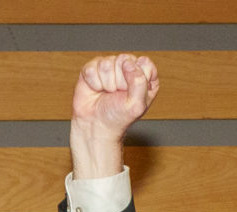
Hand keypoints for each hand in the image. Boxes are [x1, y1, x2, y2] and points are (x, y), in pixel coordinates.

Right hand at [70, 54, 158, 178]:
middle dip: (120, 81)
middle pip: (124, 60)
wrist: (96, 127)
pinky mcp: (93, 68)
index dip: (137, 78)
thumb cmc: (118, 118)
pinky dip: (93, 82)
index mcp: (144, 77)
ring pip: (107, 63)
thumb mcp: (137, 105)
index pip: (144, 63)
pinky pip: (92, 68)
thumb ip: (140, 82)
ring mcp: (110, 66)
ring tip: (107, 93)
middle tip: (117, 94)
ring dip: (106, 83)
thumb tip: (128, 63)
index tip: (131, 93)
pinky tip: (96, 90)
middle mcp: (127, 69)